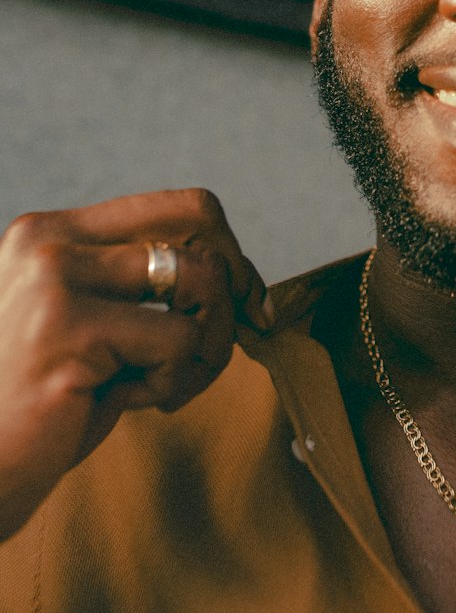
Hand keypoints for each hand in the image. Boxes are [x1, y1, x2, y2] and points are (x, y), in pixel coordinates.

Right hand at [0, 189, 270, 538]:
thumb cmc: (50, 406)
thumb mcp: (100, 326)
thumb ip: (148, 287)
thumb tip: (243, 277)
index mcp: (52, 231)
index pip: (182, 207)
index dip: (232, 254)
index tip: (250, 302)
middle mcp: (47, 241)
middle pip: (200, 226)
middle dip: (234, 290)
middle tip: (217, 346)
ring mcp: (52, 279)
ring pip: (201, 279)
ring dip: (208, 344)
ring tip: (167, 384)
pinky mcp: (66, 327)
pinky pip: (180, 341)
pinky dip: (176, 381)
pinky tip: (129, 402)